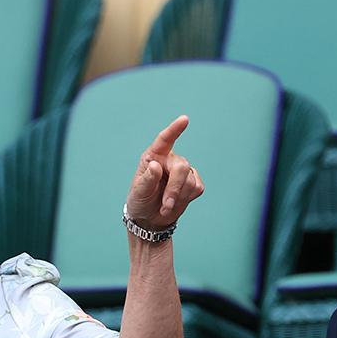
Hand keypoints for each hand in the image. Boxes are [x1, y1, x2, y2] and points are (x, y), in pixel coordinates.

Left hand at [125, 115, 204, 230]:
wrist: (150, 217)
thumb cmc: (141, 200)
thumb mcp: (139, 191)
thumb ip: (147, 179)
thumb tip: (155, 165)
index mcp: (154, 156)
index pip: (164, 140)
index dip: (174, 129)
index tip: (185, 119)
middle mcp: (170, 160)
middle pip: (181, 167)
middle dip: (174, 189)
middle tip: (165, 206)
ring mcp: (184, 170)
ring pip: (189, 180)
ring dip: (178, 197)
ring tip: (165, 206)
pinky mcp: (194, 182)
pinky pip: (197, 187)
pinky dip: (186, 199)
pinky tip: (176, 201)